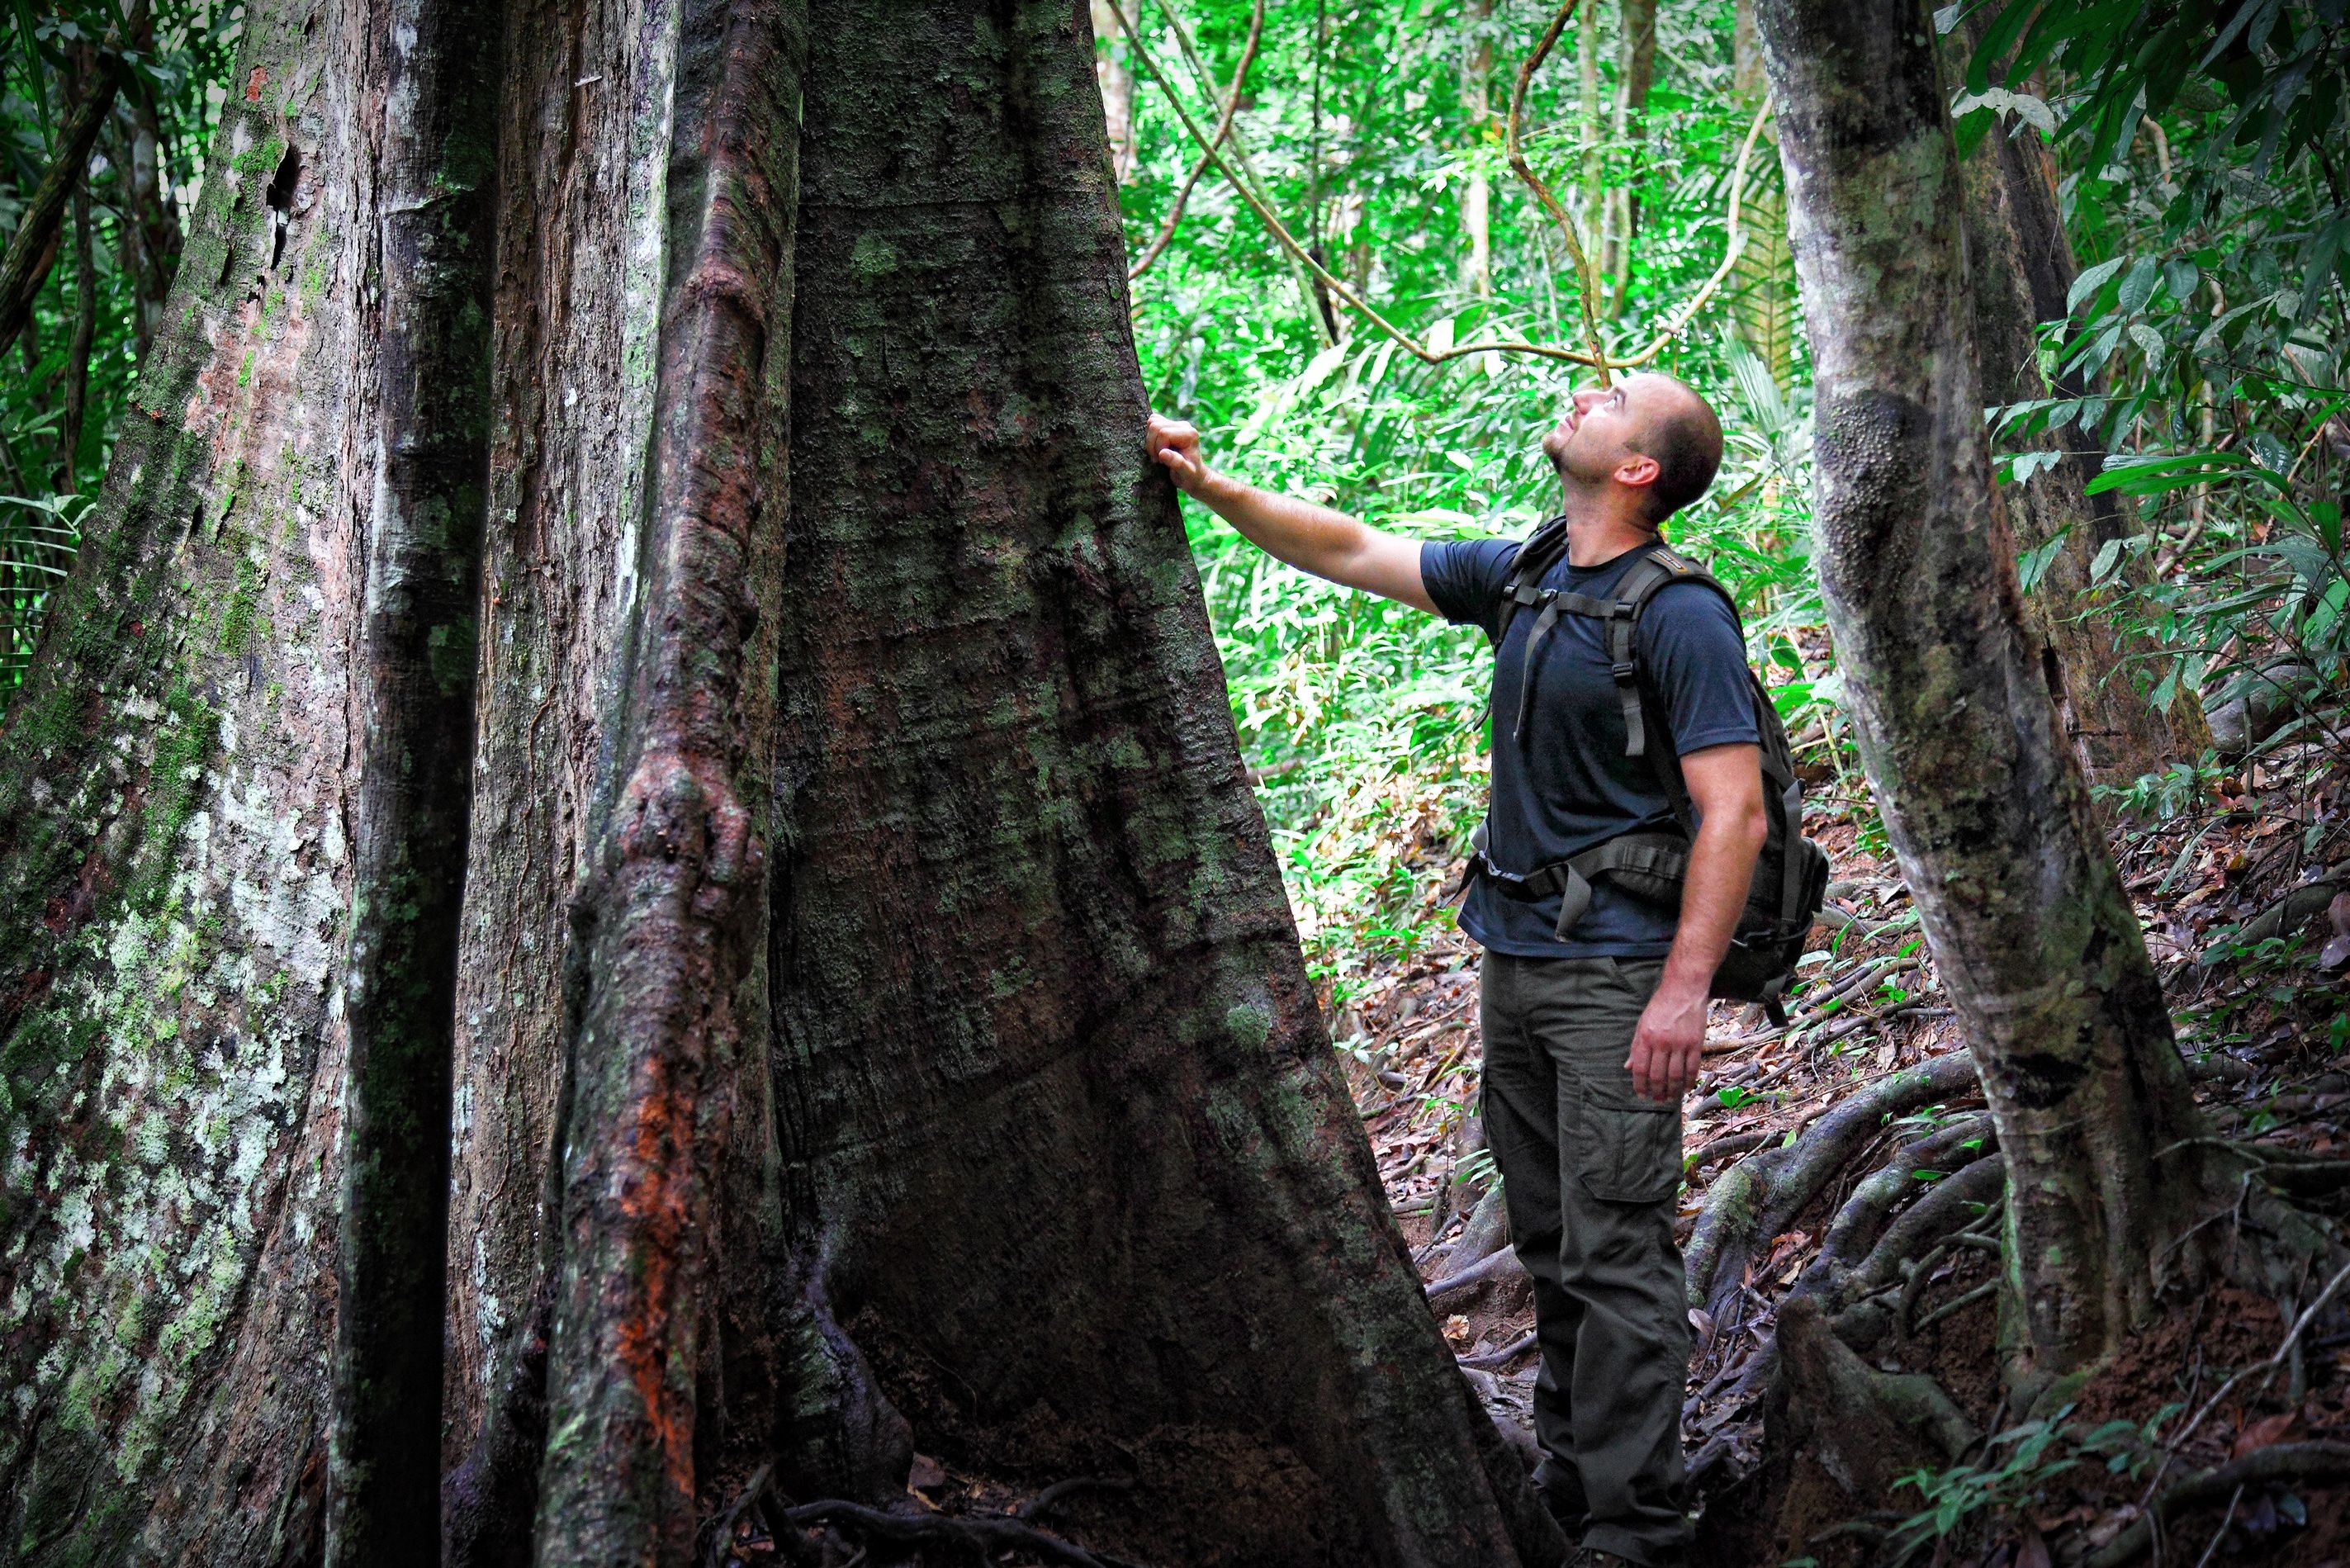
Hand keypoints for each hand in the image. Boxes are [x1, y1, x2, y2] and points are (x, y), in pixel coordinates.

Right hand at [1148, 412, 1211, 495]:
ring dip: (1150, 441)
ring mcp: (1176, 423)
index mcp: (1190, 434)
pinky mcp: (1168, 425)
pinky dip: (1149, 436)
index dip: (1158, 448)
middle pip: (1155, 425)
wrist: (1194, 476)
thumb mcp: (1186, 474)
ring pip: (1152, 421)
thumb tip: (1162, 453)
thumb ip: (1176, 463)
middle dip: (1152, 444)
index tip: (1162, 462)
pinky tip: (1156, 448)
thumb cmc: (1190, 477)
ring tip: (1157, 454)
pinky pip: (1152, 422)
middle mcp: (1184, 425)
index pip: (1164, 433)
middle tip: (1158, 459)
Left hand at [1626, 983, 1706, 1102]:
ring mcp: (1680, 1044)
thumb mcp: (1642, 1024)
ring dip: (1673, 1090)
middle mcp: (1662, 1043)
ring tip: (1670, 1097)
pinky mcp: (1695, 1043)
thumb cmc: (1660, 1006)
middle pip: (1658, 1075)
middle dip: (1657, 1091)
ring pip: (1676, 1075)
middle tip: (1657, 1100)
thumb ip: (1636, 1047)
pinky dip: (1690, 1080)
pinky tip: (1687, 1087)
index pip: (1640, 1068)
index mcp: (1645, 1038)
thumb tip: (1628, 1067)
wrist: (1683, 990)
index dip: (1640, 1085)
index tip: (1641, 1094)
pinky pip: (1692, 1067)